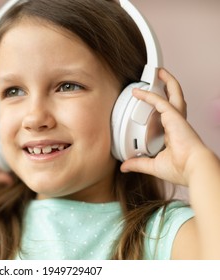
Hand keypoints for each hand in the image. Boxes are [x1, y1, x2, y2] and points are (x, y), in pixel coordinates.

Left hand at [120, 68, 206, 185]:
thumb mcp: (153, 165)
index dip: (159, 108)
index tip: (149, 105)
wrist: (193, 168)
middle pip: (174, 99)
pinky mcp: (174, 116)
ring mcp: (177, 118)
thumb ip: (138, 163)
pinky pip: (159, 100)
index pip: (167, 116)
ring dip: (166, 82)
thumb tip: (124, 166)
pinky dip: (148, 95)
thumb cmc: (180, 169)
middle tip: (159, 78)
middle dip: (168, 87)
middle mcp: (177, 124)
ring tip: (158, 72)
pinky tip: (139, 91)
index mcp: (174, 134)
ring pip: (173, 93)